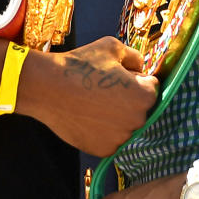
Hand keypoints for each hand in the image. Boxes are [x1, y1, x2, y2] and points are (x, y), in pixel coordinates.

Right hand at [20, 36, 157, 155]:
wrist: (47, 88)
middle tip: (102, 89)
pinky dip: (102, 130)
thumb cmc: (81, 65)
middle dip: (127, 98)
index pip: (151, 86)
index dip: (135, 78)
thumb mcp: (113, 48)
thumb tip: (142, 65)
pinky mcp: (103, 150)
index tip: (116, 76)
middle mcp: (137, 120)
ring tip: (92, 103)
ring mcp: (120, 138)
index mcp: (144, 96)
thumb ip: (135, 56)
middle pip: (139, 108)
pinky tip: (87, 117)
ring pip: (124, 125)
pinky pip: (110, 139)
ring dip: (115, 116)